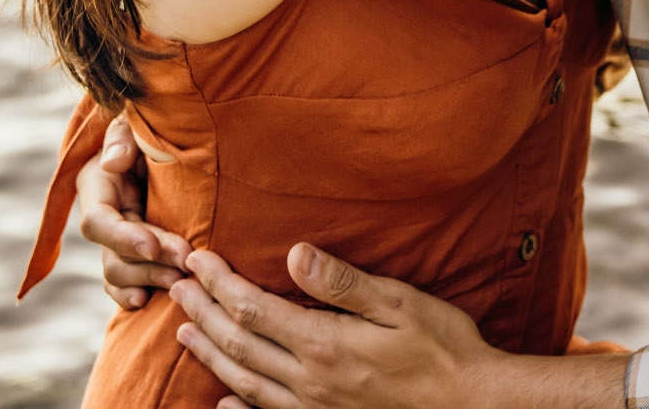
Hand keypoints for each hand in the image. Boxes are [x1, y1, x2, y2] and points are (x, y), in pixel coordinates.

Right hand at [78, 113, 191, 308]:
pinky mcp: (133, 250)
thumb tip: (113, 162)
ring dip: (150, 279)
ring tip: (182, 280)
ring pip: (120, 272)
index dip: (122, 238)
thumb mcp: (135, 121)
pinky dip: (131, 294)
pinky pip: (123, 282)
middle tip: (185, 263)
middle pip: (114, 253)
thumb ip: (123, 137)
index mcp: (98, 185)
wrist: (172, 136)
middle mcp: (104, 215)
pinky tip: (147, 301)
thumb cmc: (152, 123)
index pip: (98, 221)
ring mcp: (117, 236)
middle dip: (148, 262)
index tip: (153, 246)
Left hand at [170, 244, 502, 408]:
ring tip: (186, 333)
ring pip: (246, 381)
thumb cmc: (443, 347)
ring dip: (211, 354)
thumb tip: (294, 255)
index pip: (254, 309)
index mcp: (325, 344)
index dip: (221, 283)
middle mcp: (310, 381)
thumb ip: (343, 282)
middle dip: (205, 312)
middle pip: (240, 344)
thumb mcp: (400, 302)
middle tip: (177, 287)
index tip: (199, 259)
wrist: (471, 405)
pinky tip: (222, 402)